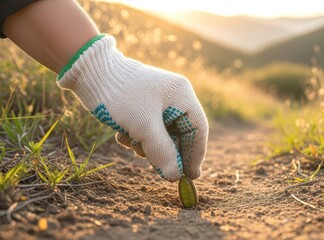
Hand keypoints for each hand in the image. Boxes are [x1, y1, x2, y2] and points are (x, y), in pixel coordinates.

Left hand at [57, 34, 207, 181]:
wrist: (90, 73)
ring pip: (163, 135)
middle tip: (157, 168)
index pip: (198, 129)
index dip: (195, 154)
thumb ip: (162, 151)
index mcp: (182, 95)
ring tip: (131, 142)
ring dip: (148, 145)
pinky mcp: (143, 107)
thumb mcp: (143, 126)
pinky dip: (138, 138)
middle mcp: (174, 97)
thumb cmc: (121, 96)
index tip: (190, 176)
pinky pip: (149, 130)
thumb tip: (175, 177)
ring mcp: (158, 102)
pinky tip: (122, 135)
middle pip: (180, 134)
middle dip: (166, 151)